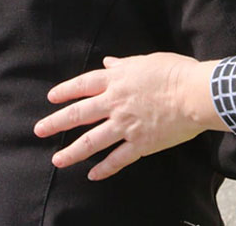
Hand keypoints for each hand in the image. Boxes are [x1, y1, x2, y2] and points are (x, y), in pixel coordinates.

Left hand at [33, 53, 224, 179]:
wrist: (195, 94)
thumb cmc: (176, 72)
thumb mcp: (148, 61)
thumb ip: (125, 64)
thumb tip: (109, 63)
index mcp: (117, 80)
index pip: (84, 85)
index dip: (65, 91)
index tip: (52, 97)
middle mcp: (116, 103)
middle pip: (79, 114)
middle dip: (56, 123)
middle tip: (39, 131)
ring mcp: (126, 125)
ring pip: (92, 141)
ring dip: (72, 152)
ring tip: (57, 160)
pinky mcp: (140, 144)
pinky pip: (117, 159)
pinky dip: (104, 168)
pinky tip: (92, 175)